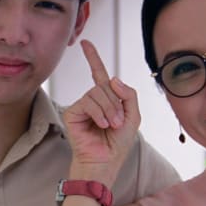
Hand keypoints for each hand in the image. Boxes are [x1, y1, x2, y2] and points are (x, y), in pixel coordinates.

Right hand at [63, 40, 140, 182]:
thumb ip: (129, 94)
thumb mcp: (133, 117)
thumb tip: (112, 78)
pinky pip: (88, 101)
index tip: (85, 43)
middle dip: (116, 102)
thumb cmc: (117, 144)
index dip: (93, 58)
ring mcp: (81, 106)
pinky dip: (99, 113)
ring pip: (98, 92)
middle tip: (118, 122)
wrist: (104, 162)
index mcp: (106, 99)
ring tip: (111, 125)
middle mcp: (92, 100)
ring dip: (109, 108)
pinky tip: (102, 125)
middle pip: (105, 85)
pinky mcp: (72, 112)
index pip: (99, 74)